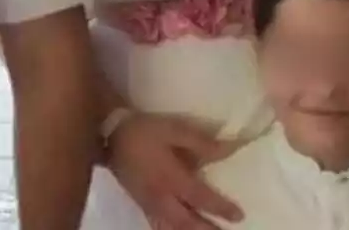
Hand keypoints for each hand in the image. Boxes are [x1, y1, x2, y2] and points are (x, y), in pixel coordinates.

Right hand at [106, 112, 242, 229]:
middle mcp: (162, 197)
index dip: (221, 208)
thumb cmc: (145, 130)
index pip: (201, 198)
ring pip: (172, 228)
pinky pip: (157, 226)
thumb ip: (202, 142)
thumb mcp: (174, 128)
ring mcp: (150, 204)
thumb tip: (229, 148)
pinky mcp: (141, 204)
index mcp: (172, 178)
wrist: (109, 135)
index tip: (239, 216)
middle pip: (188, 222)